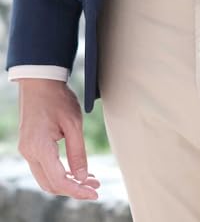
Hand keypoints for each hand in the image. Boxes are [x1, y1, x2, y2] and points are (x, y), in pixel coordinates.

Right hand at [16, 79, 100, 198]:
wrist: (40, 83)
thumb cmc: (58, 99)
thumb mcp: (73, 124)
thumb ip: (78, 151)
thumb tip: (82, 177)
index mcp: (39, 148)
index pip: (58, 180)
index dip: (77, 191)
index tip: (94, 193)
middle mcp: (29, 153)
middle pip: (50, 184)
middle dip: (74, 189)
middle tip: (95, 187)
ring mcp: (28, 150)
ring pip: (47, 178)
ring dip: (68, 182)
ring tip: (91, 180)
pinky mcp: (31, 146)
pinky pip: (45, 167)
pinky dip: (61, 173)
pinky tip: (78, 170)